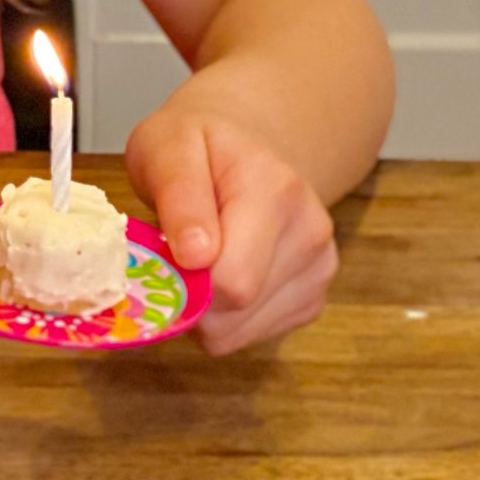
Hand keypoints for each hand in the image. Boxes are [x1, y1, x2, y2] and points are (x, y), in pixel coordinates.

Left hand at [126, 102, 338, 353]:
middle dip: (190, 294)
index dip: (183, 278)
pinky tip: (221, 269)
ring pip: (240, 332)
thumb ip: (178, 192)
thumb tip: (195, 257)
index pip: (233, 279)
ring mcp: (318, 270)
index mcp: (277, 189)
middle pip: (236, 310)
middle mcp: (311, 233)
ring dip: (205, 308)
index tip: (161, 249)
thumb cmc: (195, 144)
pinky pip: (251, 336)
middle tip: (173, 251)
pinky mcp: (312, 299)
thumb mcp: (166, 145)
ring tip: (200, 255)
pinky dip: (224, 316)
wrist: (242, 145)